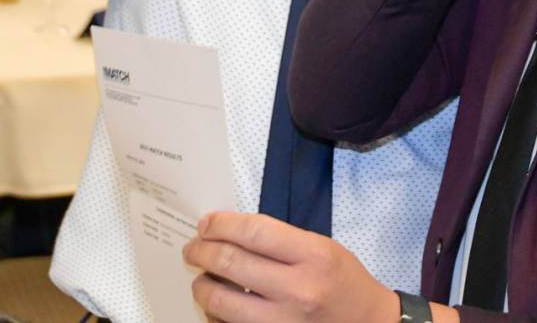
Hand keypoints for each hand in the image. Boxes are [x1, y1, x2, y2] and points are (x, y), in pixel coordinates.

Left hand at [183, 212, 396, 322]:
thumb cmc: (343, 282)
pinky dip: (215, 315)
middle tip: (193, 248)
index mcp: (314, 256)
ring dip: (202, 286)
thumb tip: (229, 234)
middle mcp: (298, 289)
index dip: (222, 225)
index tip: (206, 224)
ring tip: (202, 278)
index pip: (254, 232)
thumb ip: (280, 241)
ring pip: (221, 301)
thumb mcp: (322, 248)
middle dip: (202, 251)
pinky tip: (218, 305)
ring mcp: (283, 322)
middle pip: (231, 262)